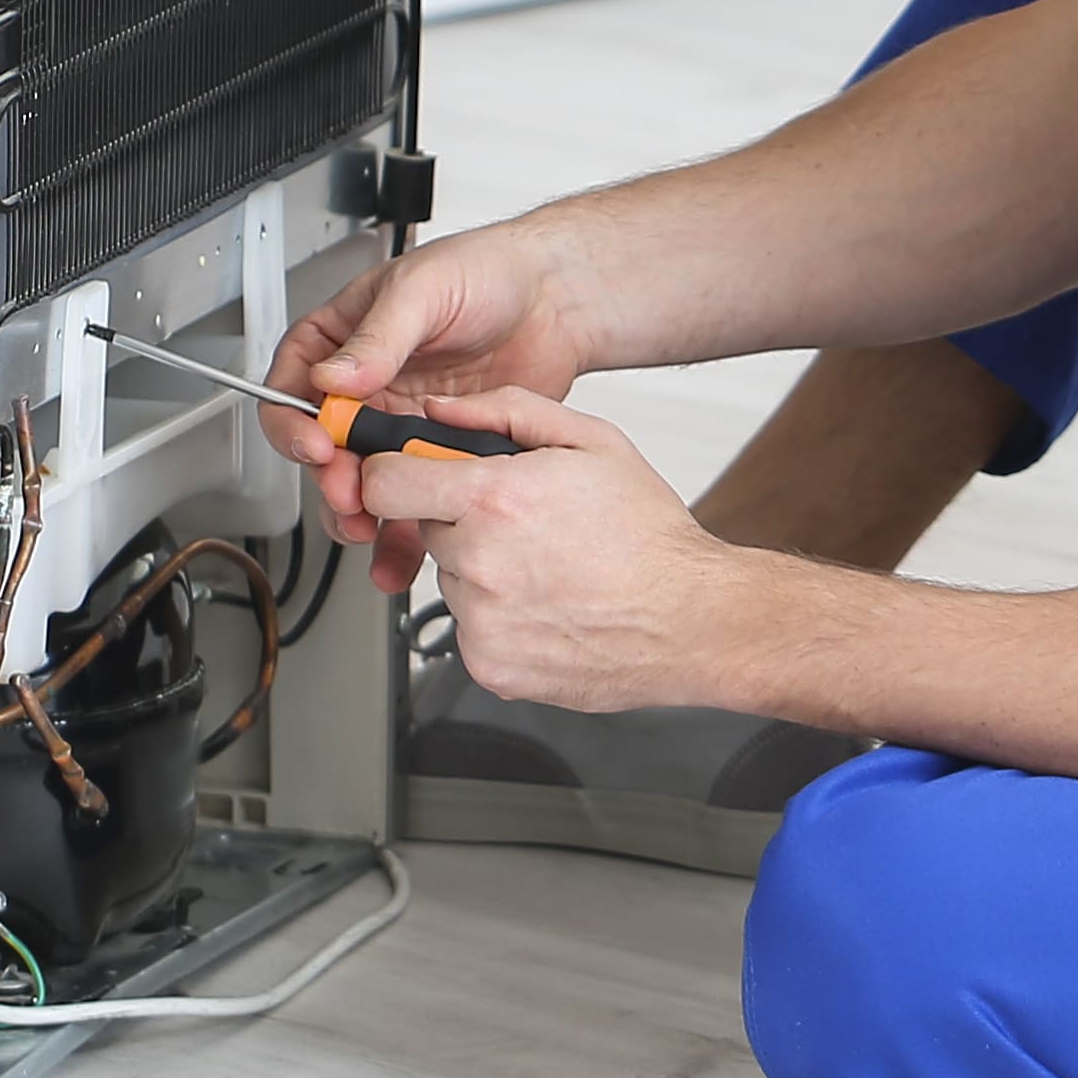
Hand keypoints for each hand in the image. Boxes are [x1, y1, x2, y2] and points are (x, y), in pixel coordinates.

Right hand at [265, 224, 594, 536]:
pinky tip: (404, 545)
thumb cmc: (486, 271)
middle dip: (329, 477)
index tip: (316, 444)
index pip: (292, 384)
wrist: (554, 301)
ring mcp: (401, 424)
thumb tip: (334, 379)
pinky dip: (403, 529)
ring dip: (358, 510)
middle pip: (321, 446)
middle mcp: (366, 387)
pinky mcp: (438, 453)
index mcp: (343, 339)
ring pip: (360, 480)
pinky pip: (411, 497)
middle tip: (350, 492)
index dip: (291, 420)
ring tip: (372, 525)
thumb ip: (377, 337)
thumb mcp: (423, 290)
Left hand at [348, 394, 759, 712]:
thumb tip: (442, 410)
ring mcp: (482, 622)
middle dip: (461, 521)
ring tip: (549, 570)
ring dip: (484, 573)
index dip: (397, 474)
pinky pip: (471, 629)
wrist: (692, 620)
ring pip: (453, 582)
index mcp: (496, 499)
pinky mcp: (490, 667)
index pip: (385, 483)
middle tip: (523, 526)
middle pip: (426, 530)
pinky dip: (500, 619)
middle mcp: (480, 563)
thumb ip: (506, 411)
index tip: (415, 477)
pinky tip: (549, 606)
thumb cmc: (650, 536)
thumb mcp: (593, 440)